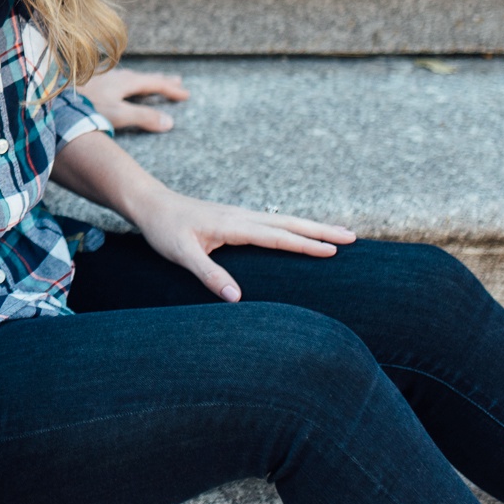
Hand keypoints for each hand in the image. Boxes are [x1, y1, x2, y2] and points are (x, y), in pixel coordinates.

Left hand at [78, 67, 188, 132]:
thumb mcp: (118, 114)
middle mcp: (115, 76)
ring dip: (142, 80)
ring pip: (128, 77)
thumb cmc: (86, 107)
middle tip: (177, 81)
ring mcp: (101, 78)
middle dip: (161, 80)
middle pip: (143, 77)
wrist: (54, 100)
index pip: (155, 83)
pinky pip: (115, 80)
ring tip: (149, 82)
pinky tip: (116, 86)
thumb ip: (143, 118)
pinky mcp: (89, 83)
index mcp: (125, 81)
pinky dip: (125, 83)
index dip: (171, 89)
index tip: (186, 95)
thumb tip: (170, 122)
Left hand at [131, 189, 355, 301]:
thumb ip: (208, 274)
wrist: (150, 205)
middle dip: (321, 230)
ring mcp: (240, 215)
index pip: (277, 236)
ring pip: (283, 220)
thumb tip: (236, 299)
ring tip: (338, 233)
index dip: (305, 243)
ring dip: (312, 226)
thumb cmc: (164, 229)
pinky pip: (273, 222)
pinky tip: (300, 232)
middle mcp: (242, 216)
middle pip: (289, 223)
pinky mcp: (235, 218)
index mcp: (234, 225)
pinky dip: (293, 226)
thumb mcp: (181, 254)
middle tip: (353, 237)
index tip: (333, 250)